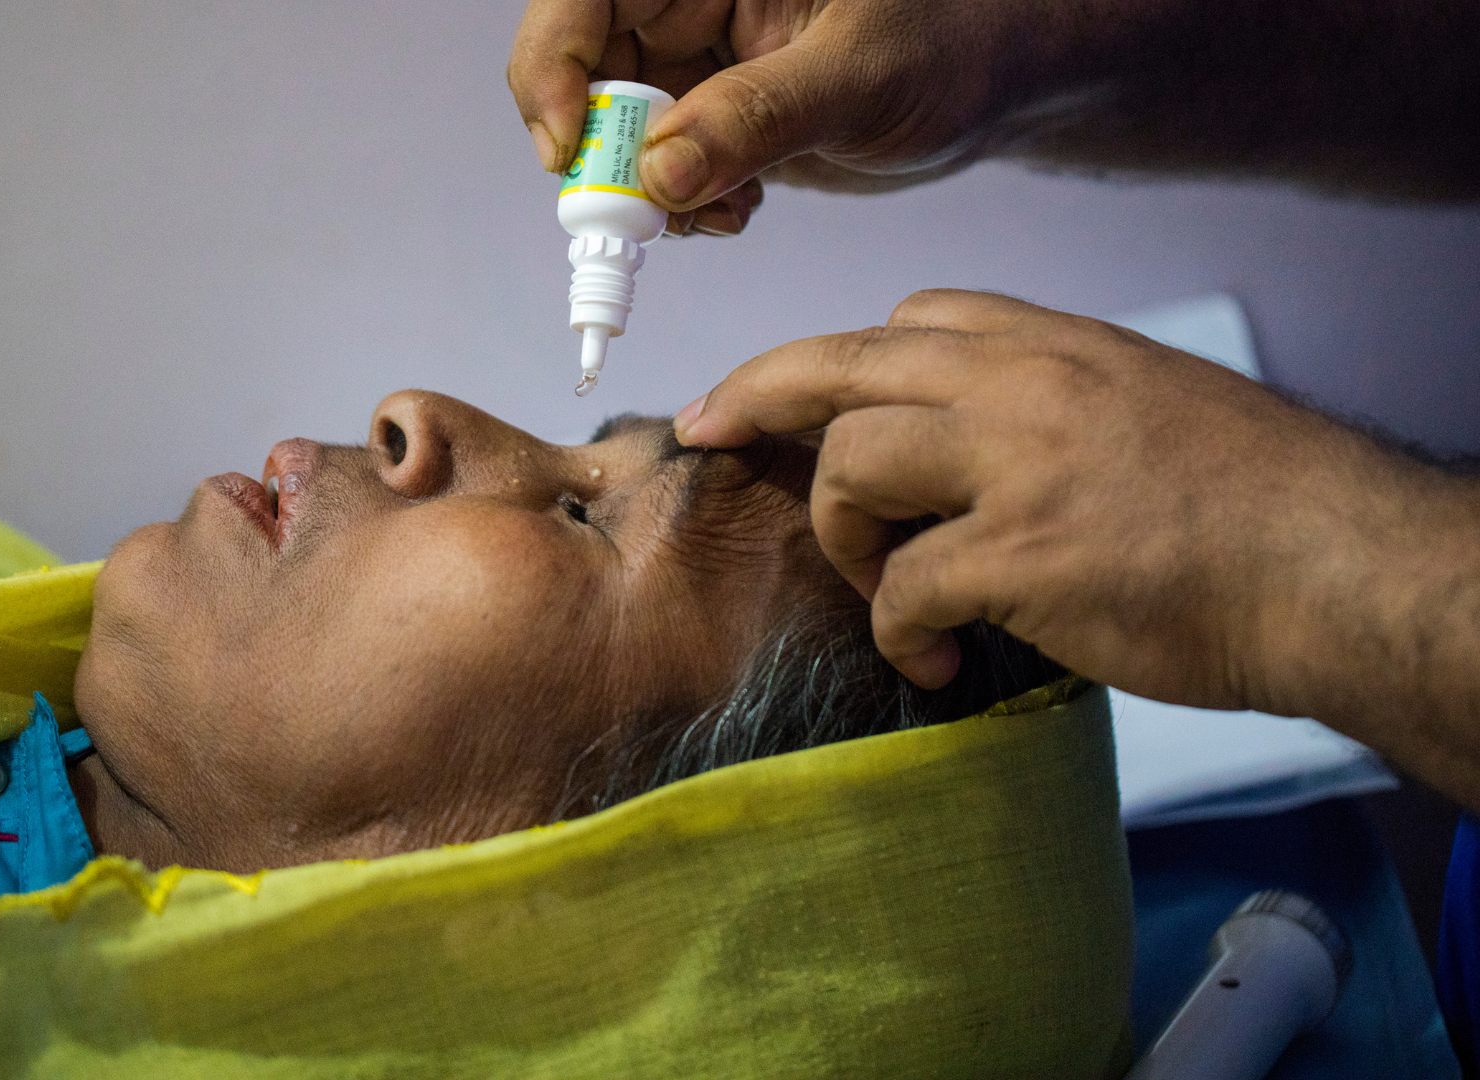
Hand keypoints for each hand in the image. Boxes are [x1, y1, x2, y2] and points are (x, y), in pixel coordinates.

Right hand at [508, 0, 1072, 234]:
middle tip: (642, 215)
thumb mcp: (862, 73)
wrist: (1001, 74)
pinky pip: (657, 162)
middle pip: (583, 65)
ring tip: (717, 214)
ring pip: (614, 125)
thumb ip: (760, 117)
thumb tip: (660, 172)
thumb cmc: (958, 36)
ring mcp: (698, 55)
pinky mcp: (712, 109)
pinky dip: (681, 204)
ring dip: (645, 190)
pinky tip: (737, 208)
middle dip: (601, 147)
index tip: (569, 147)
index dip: (553, 66)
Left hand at [671, 292, 1479, 780]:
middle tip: (709, 433)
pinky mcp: (1022, 555)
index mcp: (1055, 346)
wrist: (1337, 568)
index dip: (819, 360)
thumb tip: (954, 450)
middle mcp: (1026, 384)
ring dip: (846, 537)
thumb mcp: (1142, 402)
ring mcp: (1020, 463)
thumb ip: (1040, 406)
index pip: (903, 320)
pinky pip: (903, 588)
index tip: (766, 393)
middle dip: (753, 396)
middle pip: (839, 365)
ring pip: (850, 466)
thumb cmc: (1253, 506)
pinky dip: (900, 633)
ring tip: (892, 589)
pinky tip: (936, 663)